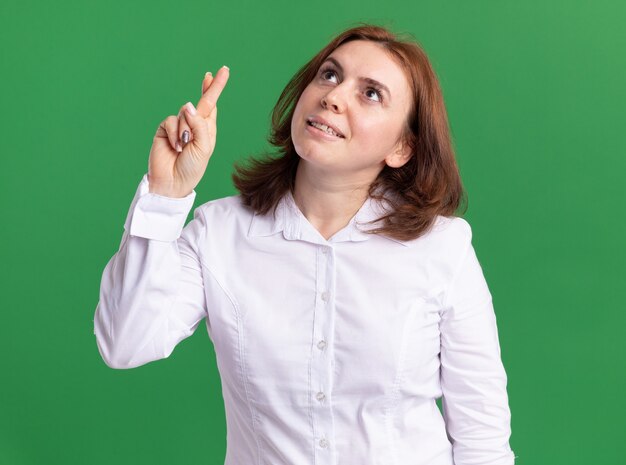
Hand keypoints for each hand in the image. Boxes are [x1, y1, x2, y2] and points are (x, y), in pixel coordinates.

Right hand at [147, 66, 229, 196]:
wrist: (172, 182)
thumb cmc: (192, 168)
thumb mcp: (204, 147)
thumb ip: (199, 124)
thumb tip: (188, 104)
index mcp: (207, 130)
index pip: (211, 105)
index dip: (214, 89)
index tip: (221, 72)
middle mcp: (194, 125)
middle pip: (200, 102)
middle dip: (207, 89)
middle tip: (211, 74)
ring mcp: (179, 127)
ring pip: (184, 113)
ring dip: (186, 130)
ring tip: (184, 147)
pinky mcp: (165, 130)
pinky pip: (171, 121)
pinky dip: (174, 133)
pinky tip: (175, 147)